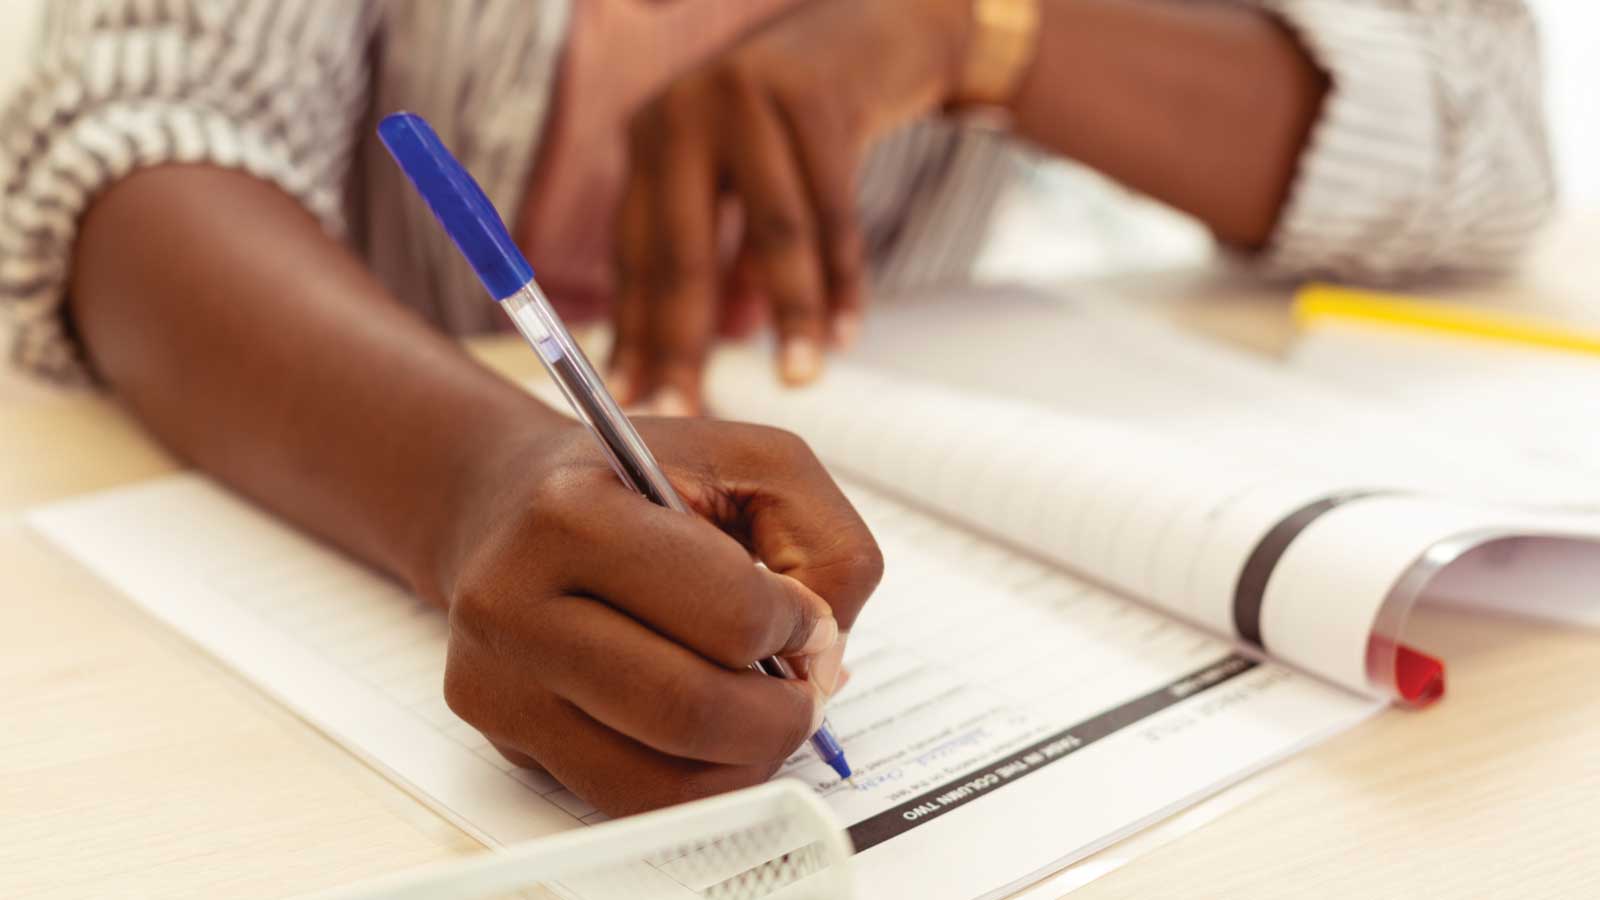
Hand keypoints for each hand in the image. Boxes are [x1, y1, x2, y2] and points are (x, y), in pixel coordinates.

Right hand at [435, 418, 881, 814]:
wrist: (505, 502)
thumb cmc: (639, 481)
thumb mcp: (752, 461)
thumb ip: (826, 540)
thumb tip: (826, 651)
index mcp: (569, 514)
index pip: (729, 614)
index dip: (799, 625)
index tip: (806, 615)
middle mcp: (512, 602)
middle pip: (690, 710)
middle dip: (783, 713)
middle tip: (806, 687)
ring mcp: (499, 681)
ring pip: (662, 780)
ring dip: (749, 760)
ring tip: (767, 714)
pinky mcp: (506, 737)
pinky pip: (631, 802)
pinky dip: (702, 786)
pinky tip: (720, 738)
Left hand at [609, 0, 972, 412]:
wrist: (871, 29)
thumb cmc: (796, 125)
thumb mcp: (741, 185)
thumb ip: (720, 263)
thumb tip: (695, 355)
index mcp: (652, 139)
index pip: (636, 255)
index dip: (634, 333)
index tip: (630, 403)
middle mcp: (684, 113)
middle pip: (683, 250)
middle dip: (684, 340)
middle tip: (687, 410)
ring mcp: (747, 97)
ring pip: (772, 233)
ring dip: (790, 315)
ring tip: (799, 380)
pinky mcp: (814, 96)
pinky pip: (834, 211)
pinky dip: (844, 278)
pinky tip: (846, 332)